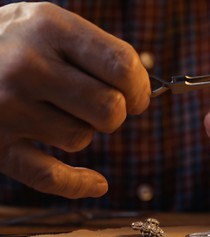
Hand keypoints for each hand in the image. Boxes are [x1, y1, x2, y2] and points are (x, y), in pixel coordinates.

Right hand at [0, 3, 149, 197]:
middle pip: (108, 109)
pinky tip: (97, 183)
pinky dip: (77, 184)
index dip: (139, 87)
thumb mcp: (55, 24)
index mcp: (51, 29)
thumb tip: (141, 94)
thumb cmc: (23, 41)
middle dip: (115, 113)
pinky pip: (47, 177)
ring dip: (82, 130)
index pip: (122, 66)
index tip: (135, 95)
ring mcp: (7, 107)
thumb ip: (99, 51)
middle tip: (102, 105)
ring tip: (59, 110)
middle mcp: (27, 66)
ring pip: (80, 138)